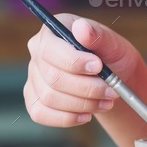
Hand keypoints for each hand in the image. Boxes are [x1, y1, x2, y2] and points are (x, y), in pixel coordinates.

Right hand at [24, 15, 139, 127]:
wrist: (112, 79)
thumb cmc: (112, 56)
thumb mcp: (113, 43)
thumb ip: (98, 36)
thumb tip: (81, 27)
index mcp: (52, 31)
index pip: (50, 49)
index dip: (74, 62)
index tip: (99, 67)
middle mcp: (37, 52)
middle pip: (53, 78)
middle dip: (87, 88)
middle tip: (112, 91)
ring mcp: (33, 76)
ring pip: (49, 98)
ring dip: (82, 104)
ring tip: (107, 102)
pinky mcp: (34, 99)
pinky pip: (40, 114)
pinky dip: (66, 118)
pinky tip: (87, 115)